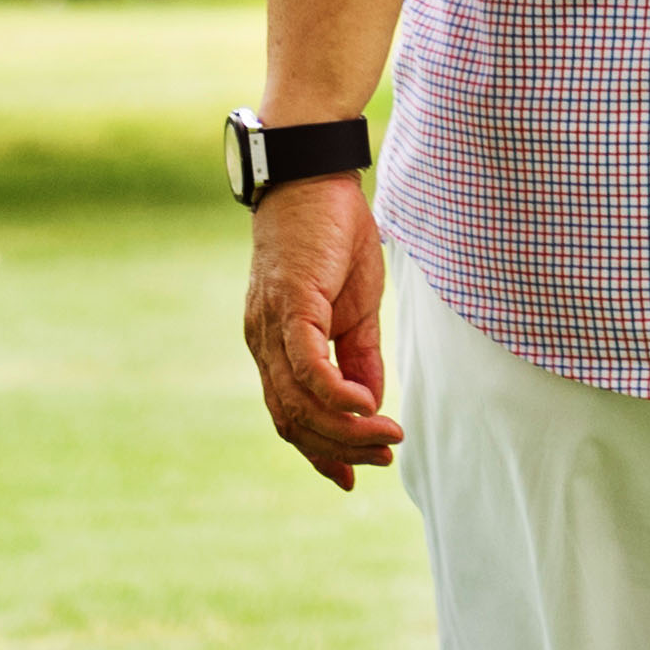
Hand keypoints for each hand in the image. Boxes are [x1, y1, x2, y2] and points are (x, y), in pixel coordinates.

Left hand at [243, 173, 403, 489]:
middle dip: (339, 449)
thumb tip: (370, 407)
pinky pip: (307, 367)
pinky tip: (366, 407)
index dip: (320, 452)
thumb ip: (359, 358)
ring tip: (386, 438)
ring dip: (345, 430)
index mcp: (274, 345)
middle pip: (292, 421)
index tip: (354, 477)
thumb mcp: (355, 307)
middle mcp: (263, 343)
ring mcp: (271, 326)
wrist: (312, 172)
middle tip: (383, 458)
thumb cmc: (333, 235)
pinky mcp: (289, 305)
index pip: (289, 416)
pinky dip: (336, 396)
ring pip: (298, 403)